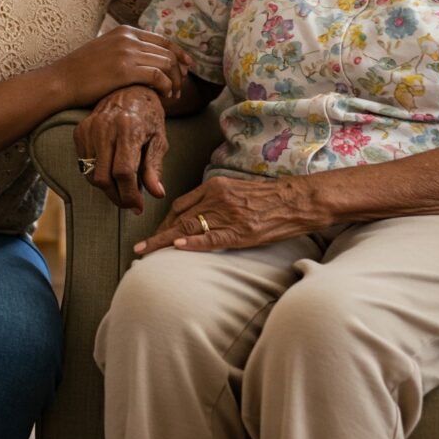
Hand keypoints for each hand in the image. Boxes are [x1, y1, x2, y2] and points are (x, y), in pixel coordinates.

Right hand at [52, 26, 192, 107]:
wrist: (61, 81)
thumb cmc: (81, 72)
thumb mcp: (105, 50)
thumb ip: (124, 49)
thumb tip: (144, 60)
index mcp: (125, 31)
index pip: (162, 40)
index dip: (178, 53)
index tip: (187, 66)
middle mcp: (128, 38)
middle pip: (167, 52)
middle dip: (179, 71)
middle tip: (180, 87)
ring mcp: (127, 52)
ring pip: (165, 64)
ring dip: (174, 81)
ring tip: (172, 96)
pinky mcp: (125, 69)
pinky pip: (157, 76)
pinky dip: (166, 86)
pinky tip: (164, 96)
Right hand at [74, 86, 167, 212]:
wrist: (130, 89)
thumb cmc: (149, 115)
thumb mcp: (159, 139)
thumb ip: (155, 167)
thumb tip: (157, 194)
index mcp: (128, 128)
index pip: (124, 172)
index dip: (130, 195)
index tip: (138, 207)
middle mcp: (105, 127)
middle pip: (103, 178)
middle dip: (117, 197)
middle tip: (130, 202)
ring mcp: (90, 128)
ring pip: (91, 174)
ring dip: (107, 188)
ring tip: (122, 189)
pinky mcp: (80, 130)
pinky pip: (84, 164)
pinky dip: (96, 173)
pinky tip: (110, 171)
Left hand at [134, 174, 322, 253]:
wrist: (295, 200)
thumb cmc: (268, 197)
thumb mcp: (237, 191)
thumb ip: (216, 199)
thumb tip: (198, 215)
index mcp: (215, 186)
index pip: (180, 204)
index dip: (165, 221)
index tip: (156, 234)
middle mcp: (217, 197)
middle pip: (179, 216)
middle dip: (159, 233)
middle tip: (143, 248)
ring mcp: (227, 214)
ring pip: (188, 228)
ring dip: (163, 241)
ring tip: (145, 253)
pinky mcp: (240, 232)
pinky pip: (211, 238)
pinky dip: (192, 244)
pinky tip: (176, 248)